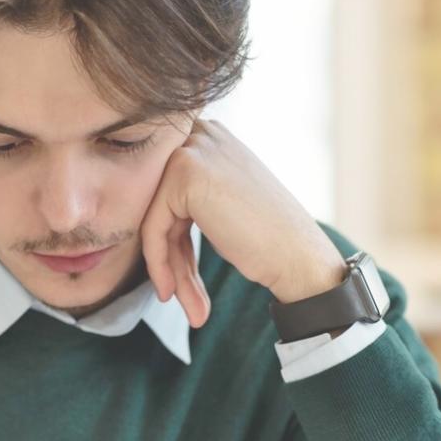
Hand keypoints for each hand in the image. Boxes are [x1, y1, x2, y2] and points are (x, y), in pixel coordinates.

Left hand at [141, 119, 347, 328]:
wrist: (298, 256)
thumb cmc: (267, 238)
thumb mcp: (221, 203)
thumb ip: (185, 198)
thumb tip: (142, 217)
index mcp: (209, 137)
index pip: (167, 193)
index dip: (170, 240)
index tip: (175, 280)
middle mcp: (201, 134)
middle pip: (160, 205)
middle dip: (169, 256)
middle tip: (178, 296)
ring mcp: (193, 149)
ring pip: (155, 219)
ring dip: (169, 268)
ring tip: (187, 306)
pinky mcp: (185, 173)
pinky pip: (153, 227)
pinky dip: (158, 263)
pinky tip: (169, 291)